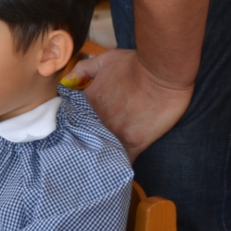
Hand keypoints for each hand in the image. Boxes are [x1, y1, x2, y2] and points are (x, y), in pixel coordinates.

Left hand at [73, 48, 193, 161]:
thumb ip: (83, 69)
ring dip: (100, 157)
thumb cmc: (135, 64)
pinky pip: (122, 160)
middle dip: (83, 144)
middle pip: (82, 139)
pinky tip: (116, 170)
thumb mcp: (105, 60)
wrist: (162, 72)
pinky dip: (118, 165)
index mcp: (87, 102)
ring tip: (100, 163)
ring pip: (100, 151)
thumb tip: (68, 81)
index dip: (71, 126)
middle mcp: (96, 119)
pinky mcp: (134, 142)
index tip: (75, 130)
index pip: (70, 119)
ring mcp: (114, 132)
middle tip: (86, 150)